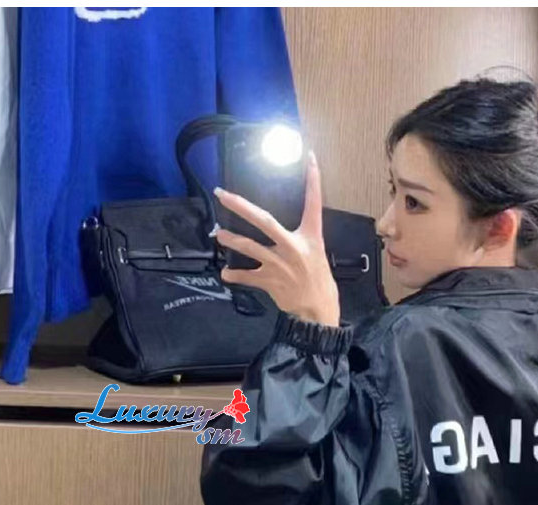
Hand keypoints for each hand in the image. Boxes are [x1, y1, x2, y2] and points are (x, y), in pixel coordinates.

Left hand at [211, 151, 340, 327]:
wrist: (317, 312)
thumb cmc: (319, 283)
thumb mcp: (317, 255)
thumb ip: (299, 241)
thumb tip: (279, 233)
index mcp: (311, 238)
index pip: (314, 203)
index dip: (313, 181)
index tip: (310, 158)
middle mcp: (294, 247)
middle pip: (264, 221)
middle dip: (241, 206)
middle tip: (222, 194)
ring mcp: (279, 264)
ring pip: (250, 247)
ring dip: (231, 239)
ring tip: (218, 233)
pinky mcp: (269, 281)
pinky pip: (247, 276)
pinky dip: (234, 275)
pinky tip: (225, 273)